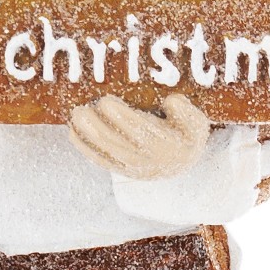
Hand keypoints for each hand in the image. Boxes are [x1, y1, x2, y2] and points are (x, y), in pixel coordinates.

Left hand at [67, 93, 209, 179]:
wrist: (181, 163)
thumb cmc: (186, 135)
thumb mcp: (196, 122)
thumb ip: (186, 112)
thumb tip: (171, 101)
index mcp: (164, 145)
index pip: (139, 131)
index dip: (120, 117)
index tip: (106, 101)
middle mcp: (145, 159)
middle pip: (116, 142)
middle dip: (95, 126)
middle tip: (82, 108)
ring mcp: (130, 166)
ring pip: (103, 151)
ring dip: (85, 134)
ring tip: (75, 114)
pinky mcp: (118, 169)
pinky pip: (98, 159)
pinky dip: (83, 146)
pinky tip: (72, 131)